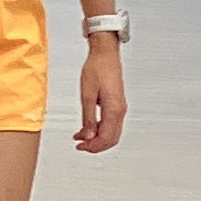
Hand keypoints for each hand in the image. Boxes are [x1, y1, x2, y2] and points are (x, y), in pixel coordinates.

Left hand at [74, 37, 126, 152]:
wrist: (105, 54)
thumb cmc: (97, 68)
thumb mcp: (87, 95)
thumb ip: (88, 118)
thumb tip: (87, 135)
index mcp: (113, 109)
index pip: (105, 137)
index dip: (93, 146)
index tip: (80, 146)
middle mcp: (120, 110)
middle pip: (111, 139)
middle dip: (96, 145)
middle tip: (81, 145)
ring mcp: (120, 107)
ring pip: (112, 132)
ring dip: (97, 138)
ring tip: (82, 137)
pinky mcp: (117, 104)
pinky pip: (111, 123)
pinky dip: (100, 129)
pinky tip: (88, 128)